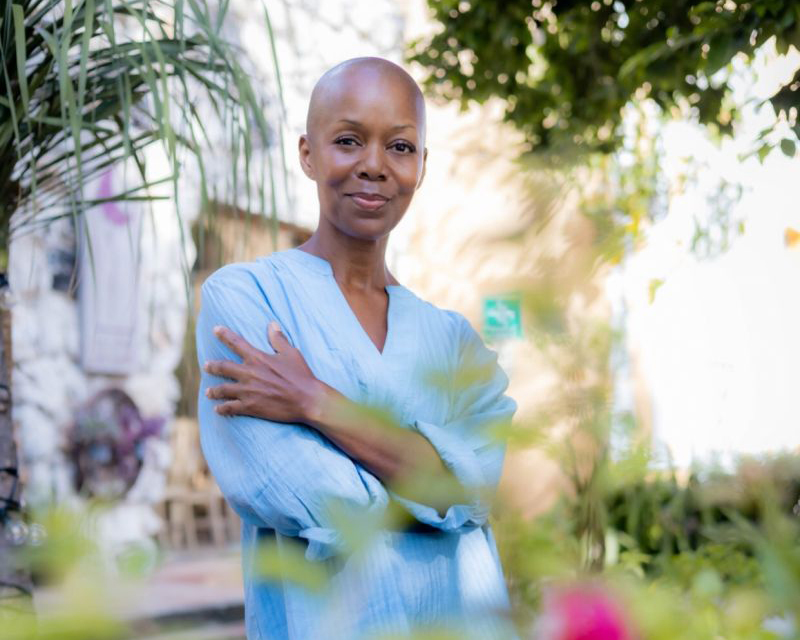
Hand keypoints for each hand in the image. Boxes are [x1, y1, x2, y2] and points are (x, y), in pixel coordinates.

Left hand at [204, 322, 323, 422]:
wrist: (307, 400)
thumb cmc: (301, 375)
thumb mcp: (291, 353)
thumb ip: (279, 339)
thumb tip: (272, 324)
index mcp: (258, 358)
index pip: (236, 343)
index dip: (224, 335)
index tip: (215, 329)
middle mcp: (249, 373)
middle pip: (223, 367)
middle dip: (212, 366)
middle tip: (206, 366)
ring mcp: (248, 391)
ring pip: (223, 389)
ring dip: (213, 390)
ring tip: (208, 392)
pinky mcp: (250, 407)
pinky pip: (230, 408)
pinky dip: (222, 409)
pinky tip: (218, 410)